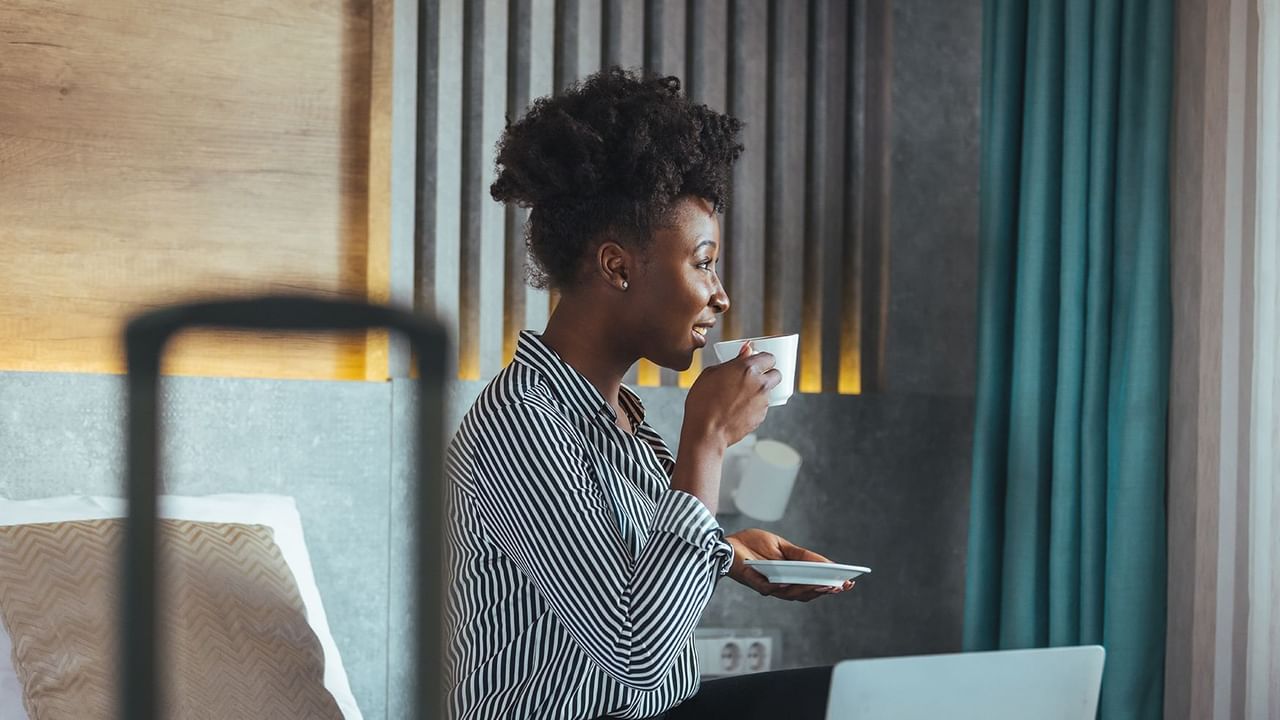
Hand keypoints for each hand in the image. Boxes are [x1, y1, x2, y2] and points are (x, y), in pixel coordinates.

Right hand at [682, 342, 780, 450]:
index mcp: (747, 368)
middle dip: (768, 374)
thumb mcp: (711, 373)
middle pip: (776, 374)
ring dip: (760, 391)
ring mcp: (762, 401)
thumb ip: (733, 360)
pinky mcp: (761, 416)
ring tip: (740, 397)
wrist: (705, 431)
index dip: (763, 360)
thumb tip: (746, 351)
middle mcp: (759, 383)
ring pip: (769, 391)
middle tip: (754, 378)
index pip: (769, 357)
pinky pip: (762, 406)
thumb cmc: (703, 401)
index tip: (757, 362)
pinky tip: (738, 408)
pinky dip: (754, 406)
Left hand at [725, 528, 855, 601]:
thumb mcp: (783, 546)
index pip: (814, 586)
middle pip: (805, 593)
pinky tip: (788, 582)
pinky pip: (766, 588)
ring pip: (789, 593)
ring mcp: (766, 585)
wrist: (727, 542)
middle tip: (839, 586)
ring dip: (806, 590)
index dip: (831, 587)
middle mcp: (780, 586)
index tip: (850, 583)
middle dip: (823, 590)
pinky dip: (778, 587)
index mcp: (790, 577)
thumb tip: (826, 564)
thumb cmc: (753, 545)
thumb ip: (803, 556)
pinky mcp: (751, 581)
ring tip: (822, 585)